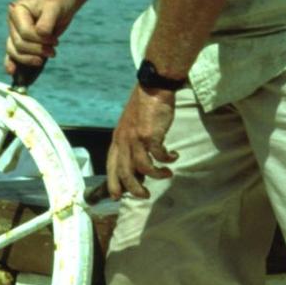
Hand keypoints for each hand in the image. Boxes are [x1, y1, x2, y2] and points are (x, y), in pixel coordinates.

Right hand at [4, 0, 74, 73]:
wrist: (61, 3)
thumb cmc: (57, 3)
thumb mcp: (54, 8)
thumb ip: (46, 22)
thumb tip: (41, 35)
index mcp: (16, 9)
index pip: (25, 32)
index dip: (40, 40)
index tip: (55, 42)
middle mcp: (12, 21)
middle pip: (19, 44)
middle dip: (37, 50)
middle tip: (53, 52)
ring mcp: (14, 31)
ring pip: (15, 51)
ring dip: (30, 59)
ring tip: (45, 58)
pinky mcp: (20, 40)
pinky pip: (12, 54)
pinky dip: (12, 63)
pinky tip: (12, 71)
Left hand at [107, 84, 177, 199]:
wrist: (153, 88)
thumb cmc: (144, 105)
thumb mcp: (131, 125)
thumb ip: (132, 143)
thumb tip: (139, 164)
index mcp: (117, 138)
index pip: (111, 166)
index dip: (113, 183)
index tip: (117, 196)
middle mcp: (124, 140)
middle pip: (125, 173)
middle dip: (134, 189)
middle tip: (144, 195)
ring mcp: (136, 139)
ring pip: (142, 168)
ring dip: (156, 175)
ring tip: (167, 174)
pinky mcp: (150, 136)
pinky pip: (159, 156)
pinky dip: (168, 160)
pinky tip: (174, 157)